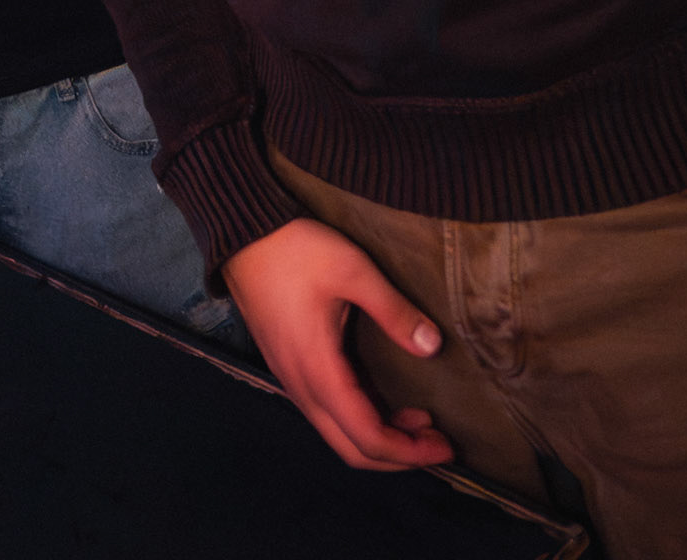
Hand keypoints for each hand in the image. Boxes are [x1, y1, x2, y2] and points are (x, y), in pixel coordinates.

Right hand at [225, 219, 452, 470]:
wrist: (241, 230)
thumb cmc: (295, 248)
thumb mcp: (353, 270)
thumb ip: (394, 311)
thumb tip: (433, 347)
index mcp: (317, 369)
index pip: (367, 437)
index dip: (409, 451)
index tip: (445, 442)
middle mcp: (300, 384)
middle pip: (351, 449)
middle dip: (397, 455)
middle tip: (436, 440)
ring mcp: (289, 376)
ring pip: (336, 432)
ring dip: (377, 436)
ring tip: (416, 418)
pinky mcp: (286, 363)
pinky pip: (324, 411)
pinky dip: (358, 419)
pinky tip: (378, 396)